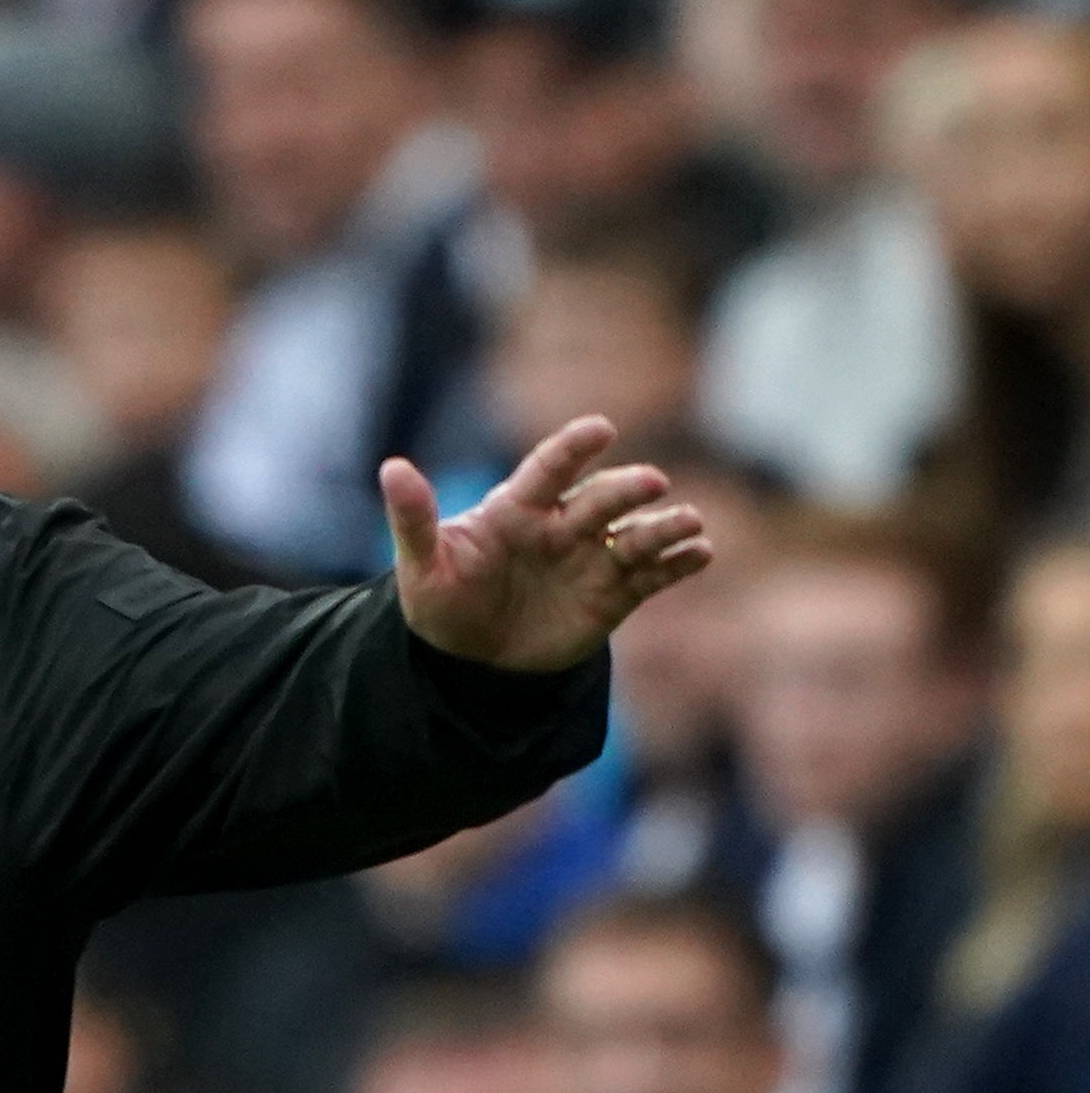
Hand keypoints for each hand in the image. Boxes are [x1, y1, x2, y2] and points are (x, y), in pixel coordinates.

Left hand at [385, 418, 712, 673]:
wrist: (469, 663)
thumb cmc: (442, 603)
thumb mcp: (421, 567)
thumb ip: (413, 519)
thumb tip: (391, 468)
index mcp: (517, 510)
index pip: (548, 470)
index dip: (573, 448)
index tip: (600, 429)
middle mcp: (562, 526)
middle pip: (601, 499)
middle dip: (626, 489)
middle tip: (652, 483)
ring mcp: (592, 558)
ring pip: (636, 534)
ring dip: (665, 526)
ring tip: (689, 523)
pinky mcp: (614, 595)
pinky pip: (652, 575)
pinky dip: (679, 564)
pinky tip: (701, 554)